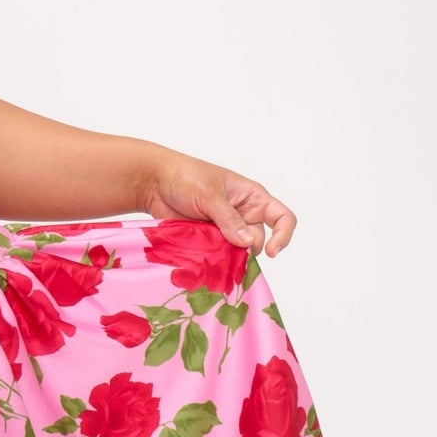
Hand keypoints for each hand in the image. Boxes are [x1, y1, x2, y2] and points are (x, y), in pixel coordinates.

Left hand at [136, 148, 296, 258]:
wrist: (154, 183)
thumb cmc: (186, 177)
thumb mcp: (210, 194)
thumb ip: (229, 219)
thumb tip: (248, 242)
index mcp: (252, 197)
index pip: (282, 218)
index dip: (282, 236)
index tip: (271, 252)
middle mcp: (243, 215)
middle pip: (257, 242)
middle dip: (245, 249)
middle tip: (223, 247)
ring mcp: (226, 230)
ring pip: (237, 253)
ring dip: (227, 256)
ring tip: (208, 249)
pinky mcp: (209, 241)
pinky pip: (218, 257)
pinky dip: (213, 260)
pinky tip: (200, 255)